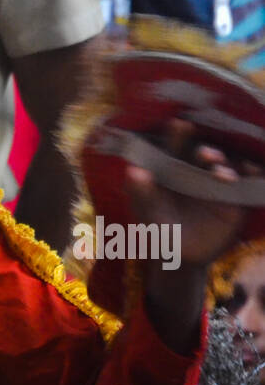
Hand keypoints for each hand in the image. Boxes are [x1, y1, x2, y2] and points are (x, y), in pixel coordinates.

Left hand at [126, 120, 258, 268]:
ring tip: (220, 173)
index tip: (180, 125)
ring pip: (226, 167)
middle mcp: (196, 172)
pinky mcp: (234, 201)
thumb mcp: (147, 214)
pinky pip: (246, 185)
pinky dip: (251, 175)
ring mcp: (217, 185)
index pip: (175, 147)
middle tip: (204, 154)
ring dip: (226, 166)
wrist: (178, 259)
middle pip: (204, 154)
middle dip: (206, 151)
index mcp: (173, 169)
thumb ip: (141, 193)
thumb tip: (133, 170)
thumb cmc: (158, 230)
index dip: (177, 135)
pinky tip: (252, 171)